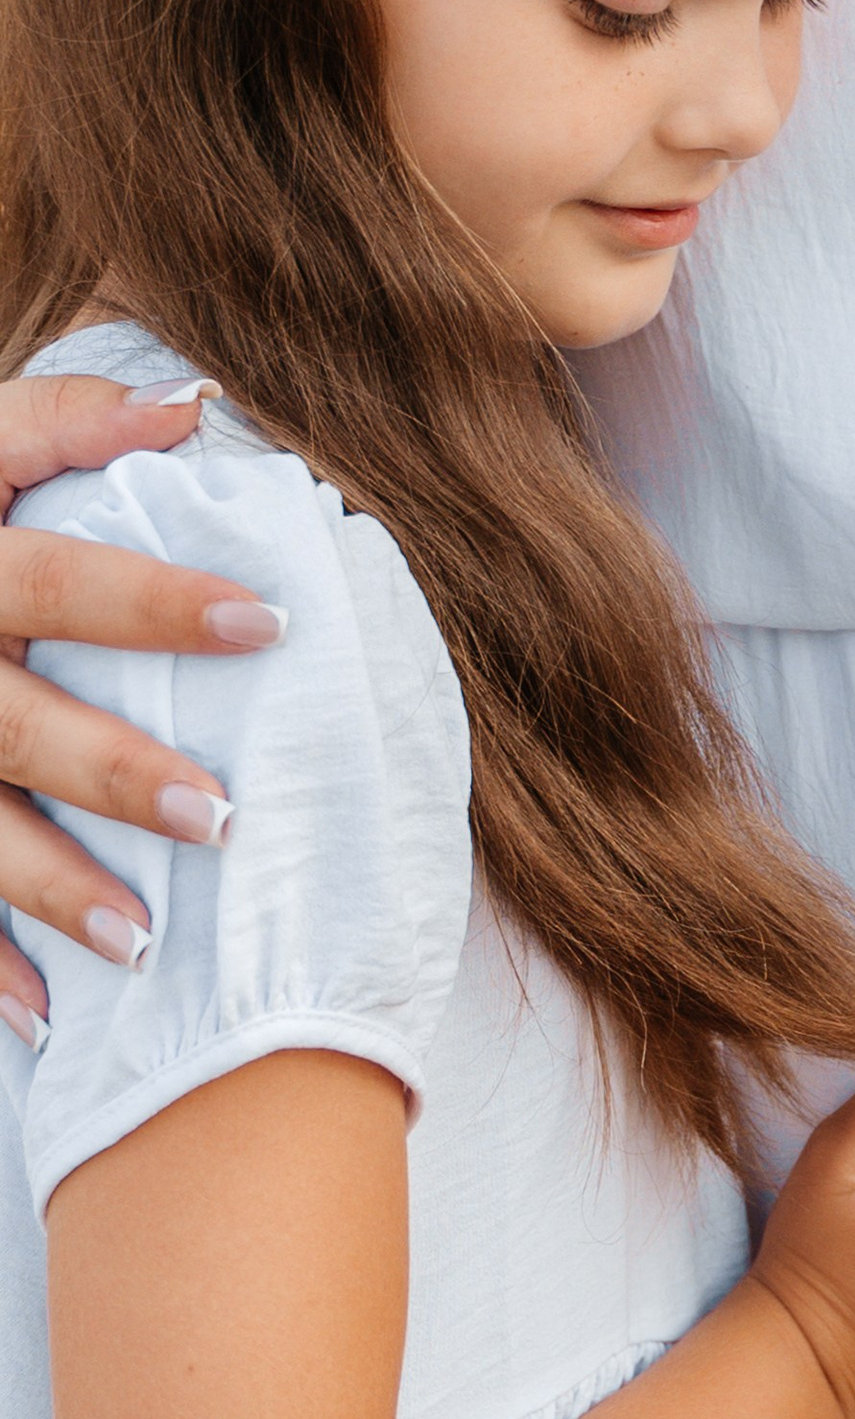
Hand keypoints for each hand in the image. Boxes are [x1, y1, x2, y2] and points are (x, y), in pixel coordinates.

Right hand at [0, 371, 286, 1033]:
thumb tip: (201, 403)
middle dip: (112, 772)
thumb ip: (72, 419)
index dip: (152, 599)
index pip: (58, 578)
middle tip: (219, 814)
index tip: (265, 622)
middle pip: (14, 724)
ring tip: (143, 939)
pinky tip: (45, 1015)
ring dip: (51, 889)